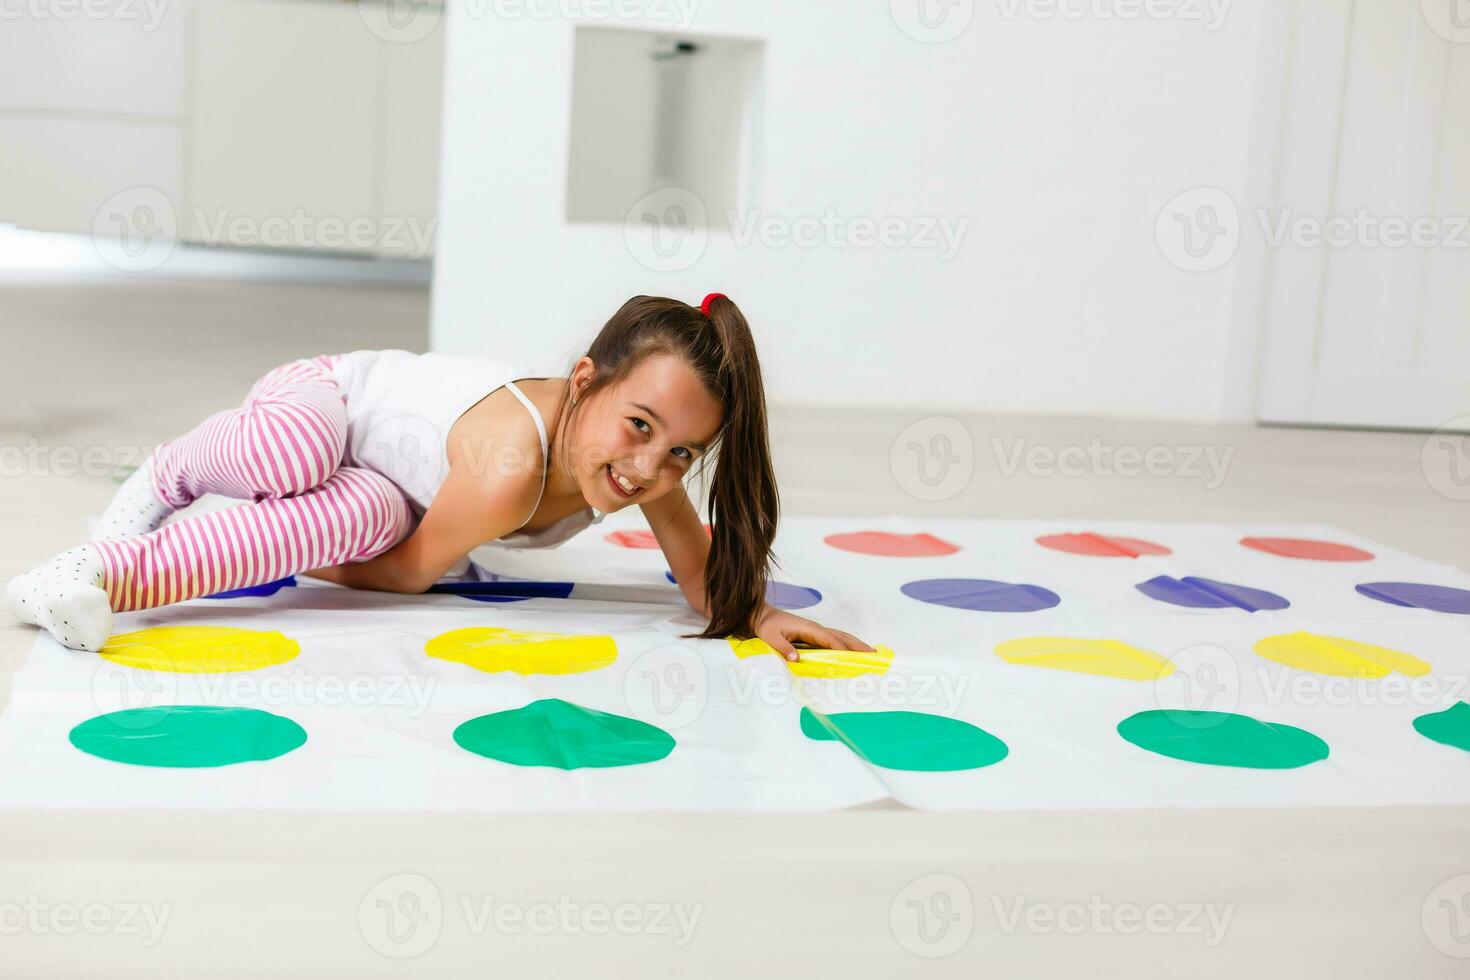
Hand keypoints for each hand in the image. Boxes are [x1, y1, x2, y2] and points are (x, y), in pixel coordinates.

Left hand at [753, 606, 874, 661]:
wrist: (761, 616)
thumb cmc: (766, 626)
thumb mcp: (770, 637)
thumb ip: (782, 647)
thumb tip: (796, 659)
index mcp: (809, 628)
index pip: (830, 639)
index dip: (842, 648)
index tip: (854, 658)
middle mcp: (816, 629)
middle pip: (842, 637)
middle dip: (858, 646)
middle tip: (874, 656)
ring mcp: (817, 631)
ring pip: (841, 637)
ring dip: (856, 645)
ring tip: (872, 653)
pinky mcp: (814, 636)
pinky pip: (835, 641)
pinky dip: (847, 645)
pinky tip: (853, 652)